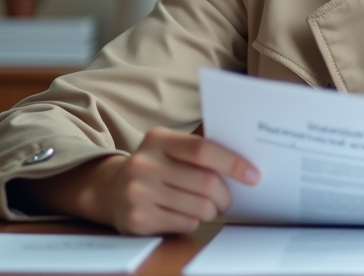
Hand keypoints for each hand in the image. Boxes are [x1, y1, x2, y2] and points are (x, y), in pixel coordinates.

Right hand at [27, 128, 259, 234]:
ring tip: (208, 207)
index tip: (253, 175)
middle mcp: (144, 164)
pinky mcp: (137, 220)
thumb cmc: (156, 167)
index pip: (203, 150)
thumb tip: (245, 161)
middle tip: (227, 199)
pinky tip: (184, 214)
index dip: (233, 163)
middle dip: (224, 195)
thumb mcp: (170, 147)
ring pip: (199, 208)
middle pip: (205, 183)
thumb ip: (200, 149)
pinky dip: (193, 221)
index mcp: (158, 139)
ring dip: (211, 210)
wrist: (110, 190)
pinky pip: (185, 224)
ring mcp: (137, 193)